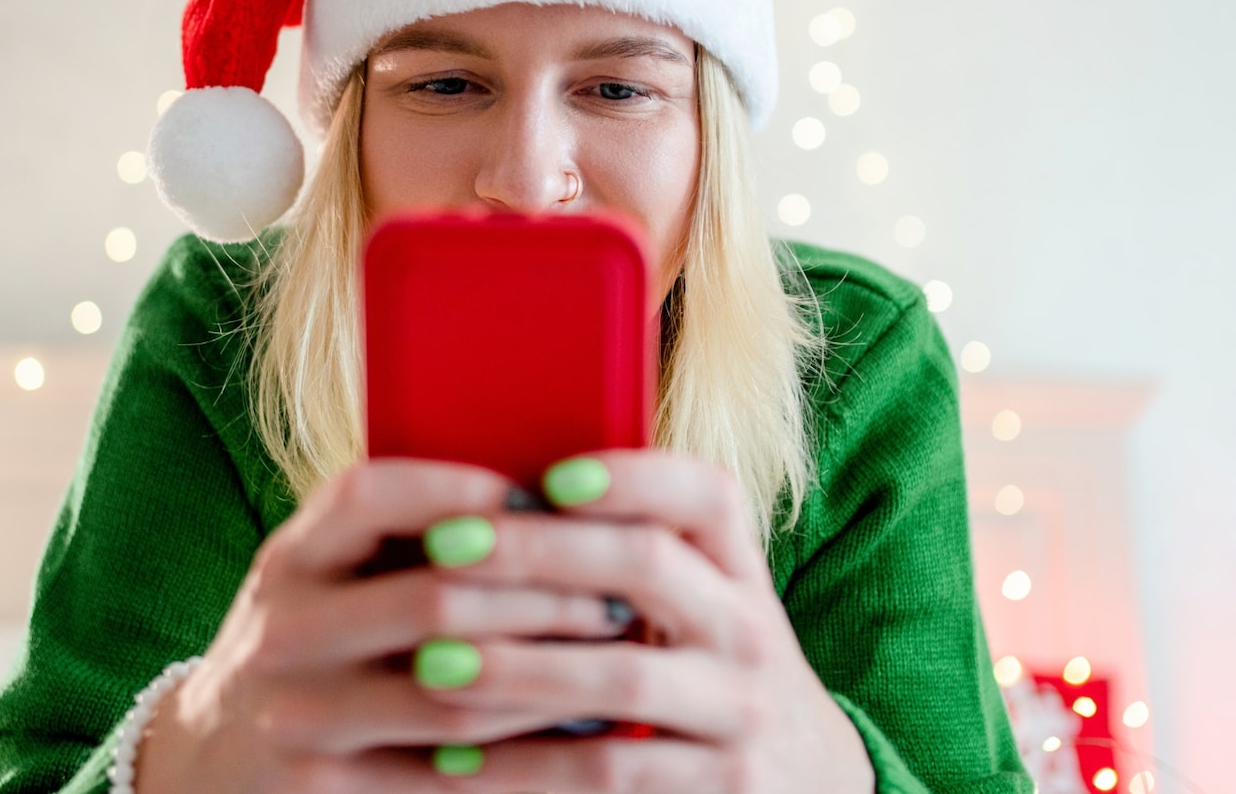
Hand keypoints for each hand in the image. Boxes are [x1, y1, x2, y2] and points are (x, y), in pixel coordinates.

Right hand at [132, 458, 631, 793]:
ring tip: (616, 654)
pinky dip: (527, 755)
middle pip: (435, 601)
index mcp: (288, 561)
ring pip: (455, 697)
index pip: (368, 498)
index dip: (460, 488)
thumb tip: (540, 495)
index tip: (542, 494)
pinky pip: (450, 779)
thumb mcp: (319, 578)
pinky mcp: (330, 793)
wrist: (212, 763)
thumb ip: (394, 537)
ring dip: (552, 676)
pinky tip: (582, 733)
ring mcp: (303, 721)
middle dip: (543, 593)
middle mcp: (285, 635)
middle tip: (619, 587)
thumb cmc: (306, 646)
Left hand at [415, 449, 875, 793]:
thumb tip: (492, 499)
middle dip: (538, 551)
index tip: (549, 474)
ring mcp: (740, 712)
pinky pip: (609, 771)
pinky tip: (456, 758)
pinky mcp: (724, 788)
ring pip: (622, 676)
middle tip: (443, 546)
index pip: (707, 494)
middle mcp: (748, 631)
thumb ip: (629, 560)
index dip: (633, 475)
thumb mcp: (701, 609)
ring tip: (431, 664)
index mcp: (737, 569)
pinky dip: (526, 765)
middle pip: (649, 566)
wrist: (804, 781)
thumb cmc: (707, 673)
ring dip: (516, 668)